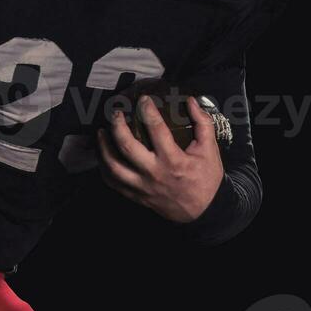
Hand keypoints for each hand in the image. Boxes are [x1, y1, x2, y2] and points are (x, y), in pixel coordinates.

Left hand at [97, 95, 223, 222]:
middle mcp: (154, 173)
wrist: (203, 211)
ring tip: (101, 132)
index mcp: (174, 160)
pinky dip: (104, 168)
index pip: (156, 130)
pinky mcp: (136, 196)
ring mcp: (142, 186)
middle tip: (116, 113)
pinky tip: (102, 155)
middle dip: (117, 126)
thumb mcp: (210, 150)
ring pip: (113, 167)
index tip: (143, 99)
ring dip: (103, 148)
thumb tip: (190, 101)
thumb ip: (202, 123)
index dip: (148, 111)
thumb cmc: (206, 178)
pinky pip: (113, 182)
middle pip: (127, 147)